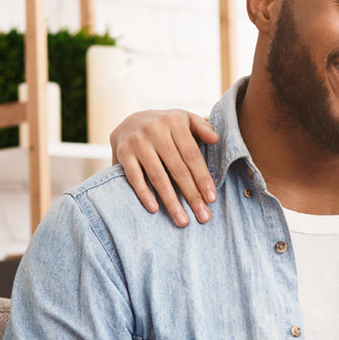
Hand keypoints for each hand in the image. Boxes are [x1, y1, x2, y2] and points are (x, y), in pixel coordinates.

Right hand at [110, 109, 219, 226]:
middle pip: (177, 168)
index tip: (211, 199)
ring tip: (182, 220)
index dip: (202, 178)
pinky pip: (134, 177)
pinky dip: (144, 194)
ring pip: (157, 176)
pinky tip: (154, 209)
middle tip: (203, 216)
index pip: (192, 155)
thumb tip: (215, 139)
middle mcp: (155, 130)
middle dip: (192, 195)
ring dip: (170, 201)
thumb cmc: (165, 126)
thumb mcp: (184, 119)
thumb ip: (202, 127)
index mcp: (175, 122)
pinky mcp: (123, 153)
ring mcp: (138, 142)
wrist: (129, 120)